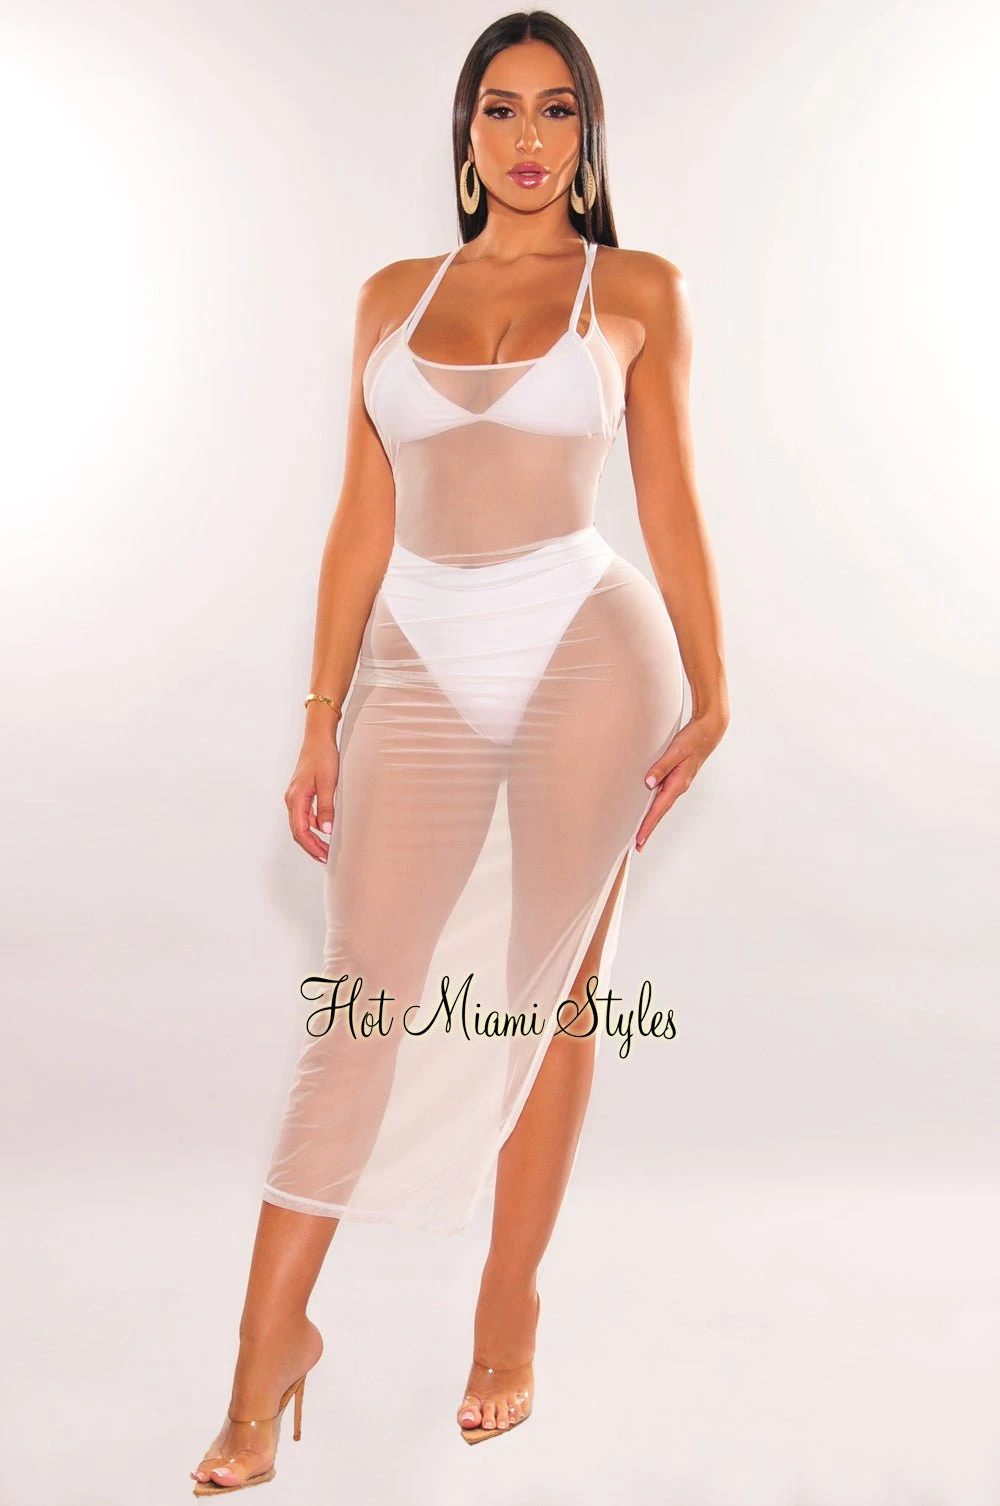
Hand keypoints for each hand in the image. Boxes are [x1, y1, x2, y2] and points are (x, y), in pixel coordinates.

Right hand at [285, 736, 339, 862]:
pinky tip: (325, 829)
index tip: (324, 856)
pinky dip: (313, 826)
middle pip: (298, 831)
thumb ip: (326, 807)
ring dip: (312, 838)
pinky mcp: (301, 793)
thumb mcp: (328, 783)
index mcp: (296, 798)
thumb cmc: (323, 757)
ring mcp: (295, 796)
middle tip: (326, 858)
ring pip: (301, 824)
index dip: (312, 846)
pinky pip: (305, 815)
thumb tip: (325, 830)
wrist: (318, 738)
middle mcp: (292, 799)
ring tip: (326, 848)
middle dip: (311, 846)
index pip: (301, 831)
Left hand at [635, 706, 727, 850]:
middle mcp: (678, 787)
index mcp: (678, 783)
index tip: (639, 838)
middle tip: (638, 845)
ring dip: (652, 819)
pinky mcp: (677, 778)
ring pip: (662, 806)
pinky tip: (650, 809)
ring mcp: (679, 783)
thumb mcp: (676, 751)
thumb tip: (648, 783)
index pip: (659, 809)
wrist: (709, 731)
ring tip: (642, 833)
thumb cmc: (693, 739)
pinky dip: (656, 807)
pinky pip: (664, 797)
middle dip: (649, 828)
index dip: (648, 825)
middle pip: (660, 812)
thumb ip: (661, 766)